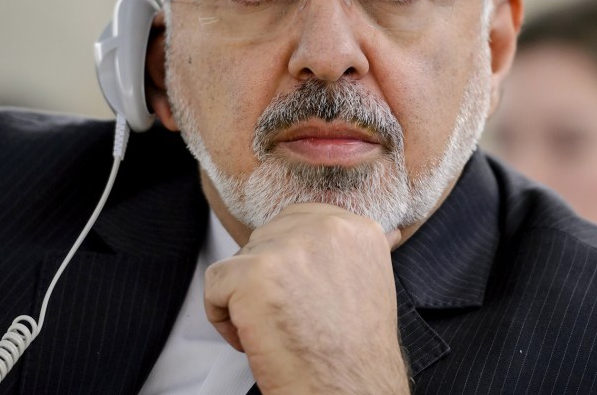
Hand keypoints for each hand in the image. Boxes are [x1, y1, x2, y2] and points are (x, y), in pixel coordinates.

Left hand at [204, 203, 408, 393]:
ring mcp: (289, 248)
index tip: (302, 294)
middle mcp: (327, 229)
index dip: (288, 261)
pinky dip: (222, 317)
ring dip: (245, 297)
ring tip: (275, 328)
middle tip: (290, 314)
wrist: (348, 389)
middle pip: (266, 237)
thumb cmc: (355, 351)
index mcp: (357, 228)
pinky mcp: (254, 274)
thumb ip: (356, 251)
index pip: (298, 219)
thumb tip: (382, 232)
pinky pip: (215, 283)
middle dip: (267, 277)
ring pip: (240, 259)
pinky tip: (252, 338)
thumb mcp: (372, 282)